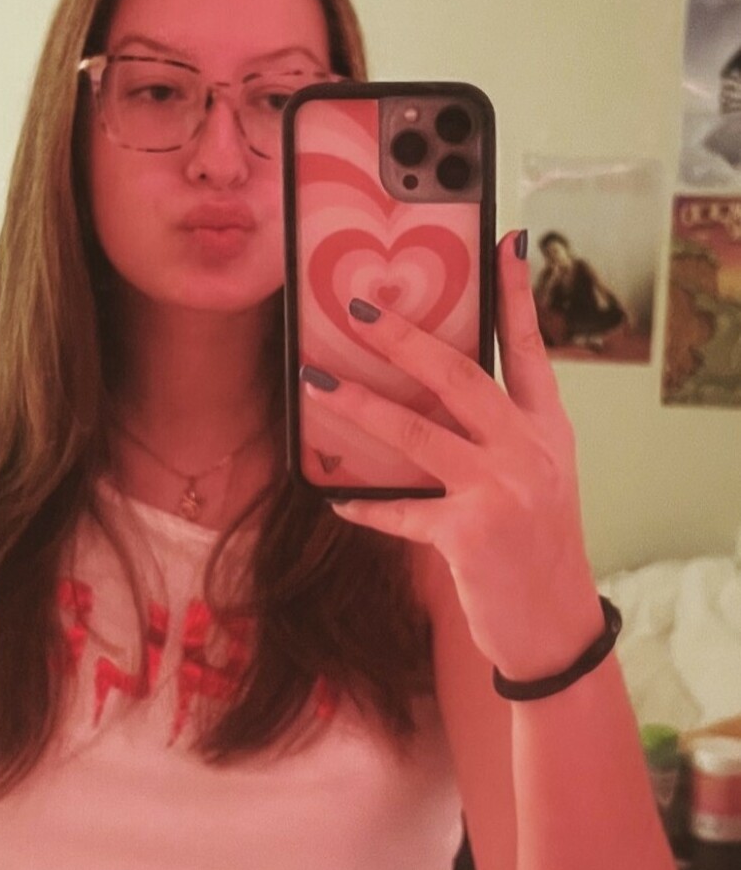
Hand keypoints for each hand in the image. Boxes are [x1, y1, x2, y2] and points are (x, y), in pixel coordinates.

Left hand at [303, 230, 602, 680]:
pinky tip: (334, 495)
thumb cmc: (537, 550)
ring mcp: (501, 490)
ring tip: (316, 380)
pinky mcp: (468, 533)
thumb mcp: (537, 481)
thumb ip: (499, 437)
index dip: (517, 294)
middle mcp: (529, 451)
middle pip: (458, 376)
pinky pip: (400, 508)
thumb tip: (430, 397)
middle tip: (359, 307)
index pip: (530, 349)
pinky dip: (365, 502)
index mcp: (547, 431)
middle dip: (403, 338)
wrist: (554, 628)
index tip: (505, 241)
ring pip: (415, 432)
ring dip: (358, 404)